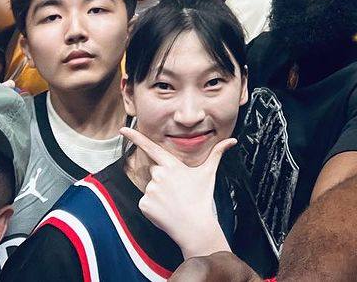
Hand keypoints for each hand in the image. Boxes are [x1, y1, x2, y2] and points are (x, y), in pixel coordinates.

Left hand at [120, 127, 236, 258]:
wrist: (194, 226)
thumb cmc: (202, 198)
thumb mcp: (209, 173)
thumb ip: (217, 153)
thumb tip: (233, 140)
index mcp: (172, 165)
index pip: (151, 147)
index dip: (136, 137)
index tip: (123, 129)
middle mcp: (159, 175)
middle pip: (155, 171)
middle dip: (163, 178)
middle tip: (178, 190)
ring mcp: (150, 191)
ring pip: (151, 187)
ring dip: (159, 193)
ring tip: (174, 202)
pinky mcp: (144, 205)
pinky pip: (146, 202)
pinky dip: (154, 207)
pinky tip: (166, 210)